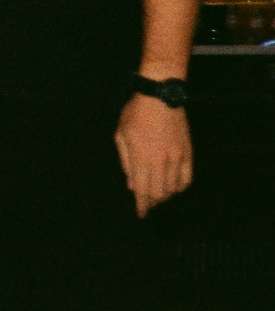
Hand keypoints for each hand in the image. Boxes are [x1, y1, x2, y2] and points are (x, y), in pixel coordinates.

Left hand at [116, 92, 192, 216]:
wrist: (160, 96)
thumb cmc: (135, 113)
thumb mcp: (121, 134)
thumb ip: (126, 161)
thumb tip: (132, 185)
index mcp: (141, 156)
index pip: (142, 189)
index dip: (142, 205)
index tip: (141, 214)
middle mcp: (160, 160)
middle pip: (158, 192)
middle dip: (152, 202)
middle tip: (147, 204)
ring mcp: (177, 157)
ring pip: (173, 188)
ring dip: (165, 195)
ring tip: (157, 196)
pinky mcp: (188, 153)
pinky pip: (187, 179)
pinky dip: (180, 187)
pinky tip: (173, 187)